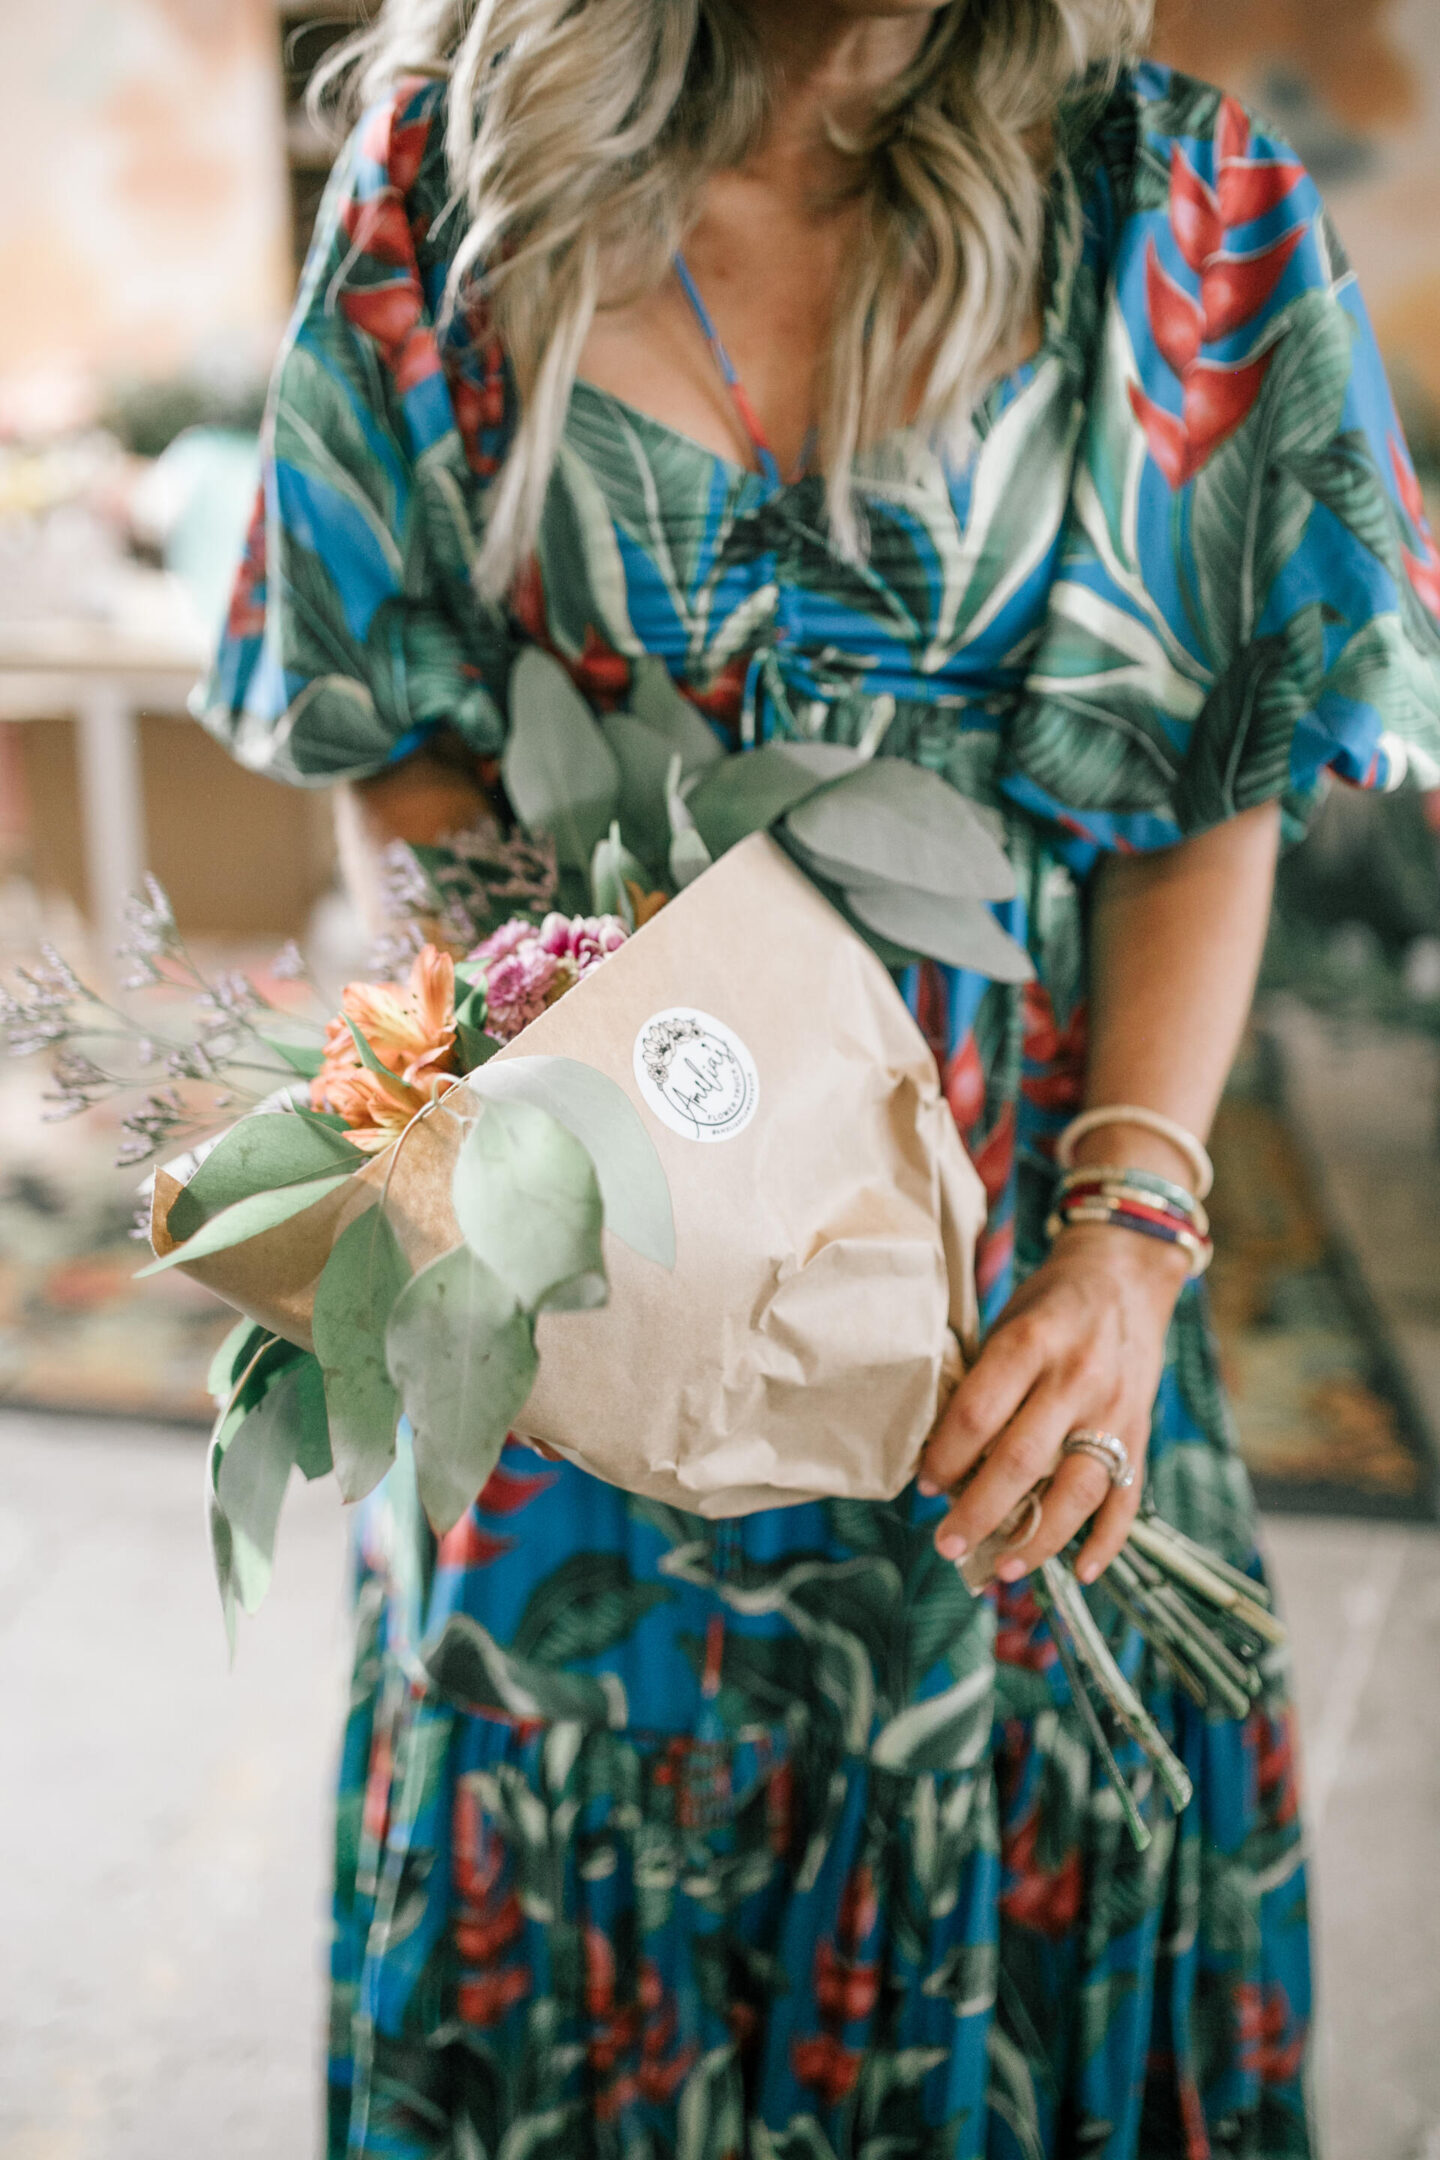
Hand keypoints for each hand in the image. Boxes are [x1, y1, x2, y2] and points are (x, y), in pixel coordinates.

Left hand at [917, 1224, 1188, 1582]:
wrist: (1125, 1274)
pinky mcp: (1142, 1432)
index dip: (945, 1456)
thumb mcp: (1007, 1321)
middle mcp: (1076, 1378)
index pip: (978, 1413)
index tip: (924, 1484)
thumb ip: (984, 1383)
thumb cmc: (1048, 1302)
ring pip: (1076, 1491)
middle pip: (1022, 1461)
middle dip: (978, 1512)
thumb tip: (946, 1459)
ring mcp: (1114, 1409)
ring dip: (1038, 1540)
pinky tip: (1082, 1572)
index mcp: (1031, 1342)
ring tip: (1002, 1568)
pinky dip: (1106, 1541)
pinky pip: (1128, 1497)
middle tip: (946, 1543)